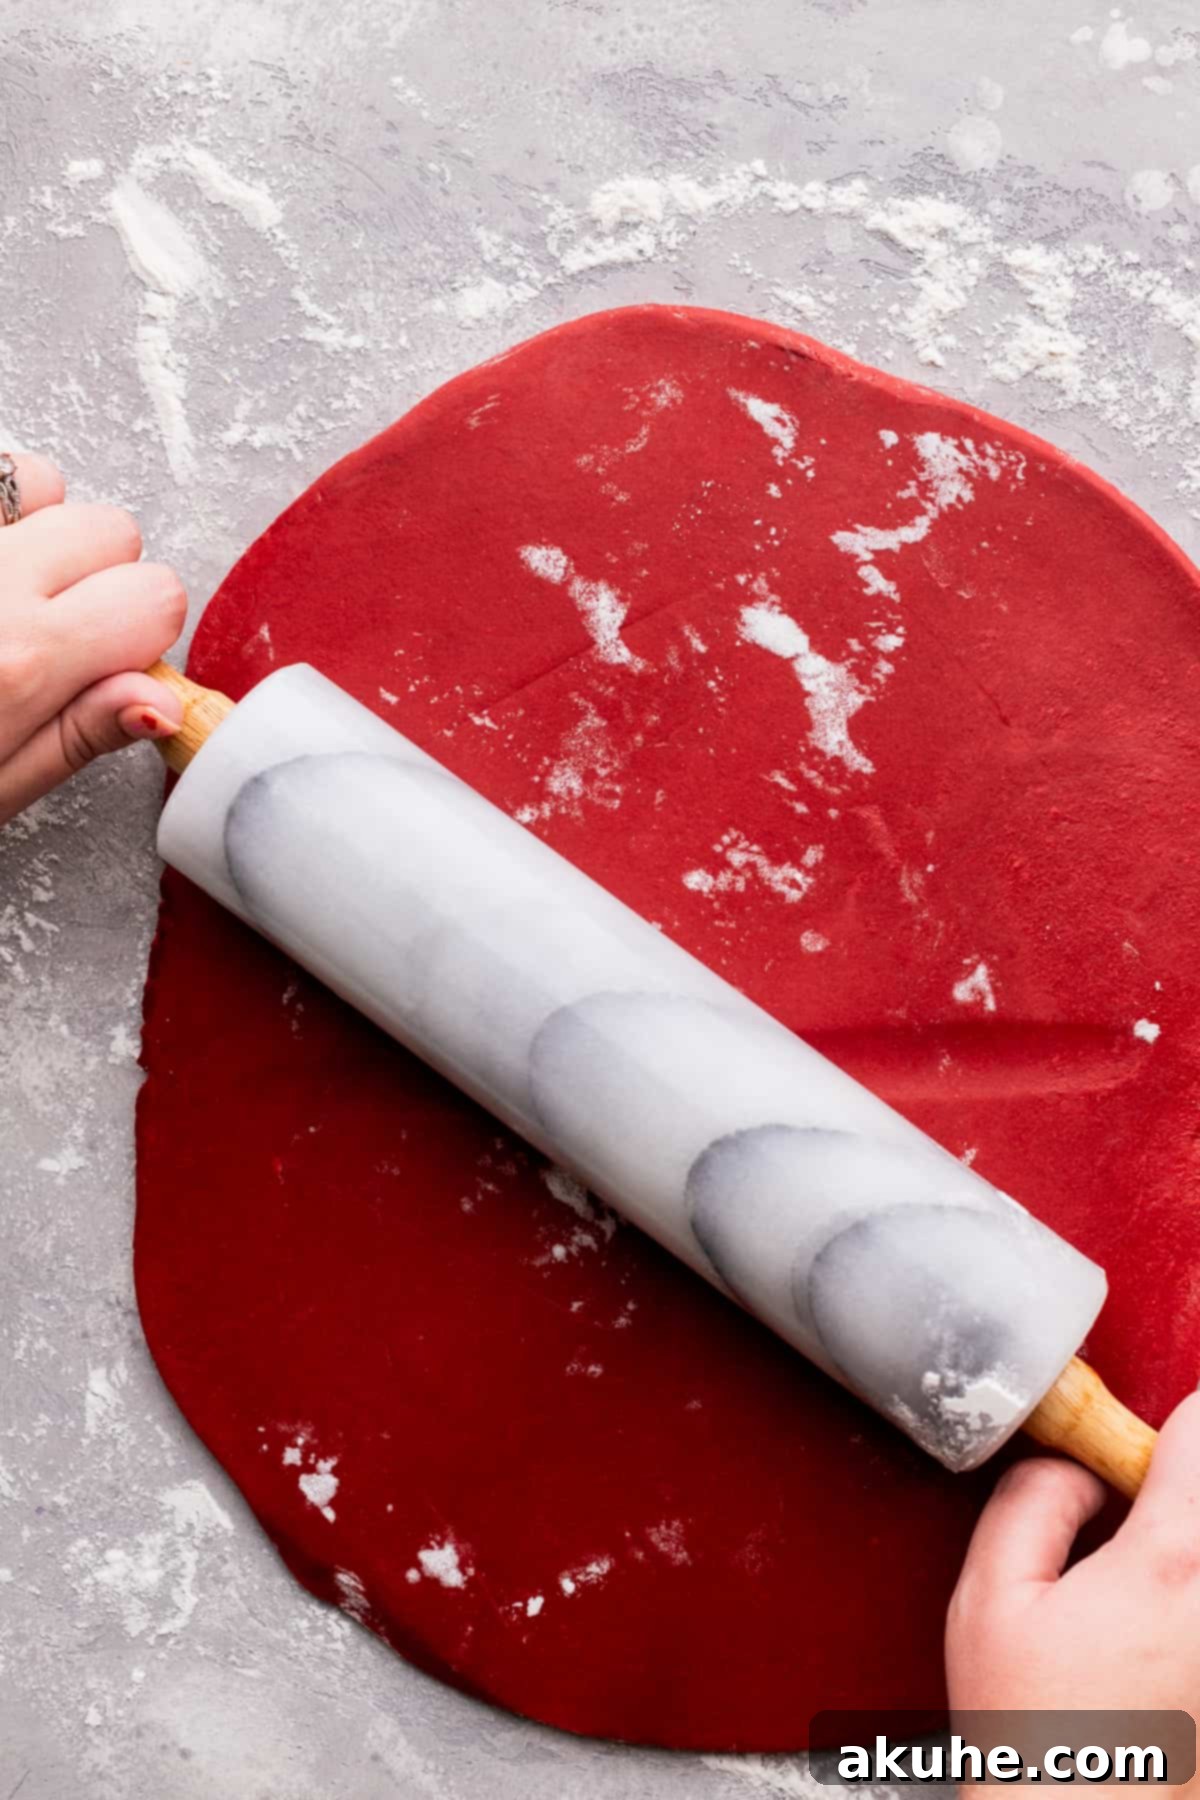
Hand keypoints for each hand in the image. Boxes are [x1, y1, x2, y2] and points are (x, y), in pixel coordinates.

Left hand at [0, 452, 185, 825]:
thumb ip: (81, 734)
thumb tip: (166, 703)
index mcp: (23, 661)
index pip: (157, 598)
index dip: (142, 635)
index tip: (105, 664)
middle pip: (113, 529)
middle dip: (99, 576)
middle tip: (47, 630)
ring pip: (44, 480)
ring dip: (38, 525)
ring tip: (3, 585)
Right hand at [948, 1393, 1199, 1779]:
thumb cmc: (1038, 1746)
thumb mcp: (988, 1602)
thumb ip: (1030, 1502)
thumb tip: (1074, 1468)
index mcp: (1170, 1563)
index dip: (1168, 1425)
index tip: (1133, 1452)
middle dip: (1177, 1494)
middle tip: (1131, 1526)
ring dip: (1183, 1551)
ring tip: (1134, 1601)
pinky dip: (1184, 1606)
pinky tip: (1152, 1647)